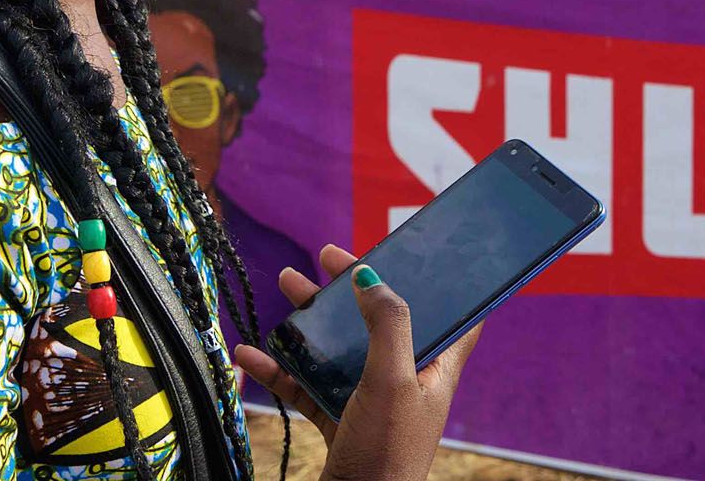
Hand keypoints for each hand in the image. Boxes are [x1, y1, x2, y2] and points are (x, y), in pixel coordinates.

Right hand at [235, 245, 479, 480]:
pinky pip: (308, 386)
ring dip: (312, 319)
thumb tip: (372, 275)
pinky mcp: (339, 421)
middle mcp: (405, 381)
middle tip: (326, 257)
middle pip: (381, 321)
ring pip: (341, 347)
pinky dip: (282, 369)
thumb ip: (387, 324)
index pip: (452, 314)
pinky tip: (252, 354)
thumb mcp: (393, 380)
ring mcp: (371, 401)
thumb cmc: (386, 454)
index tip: (414, 249)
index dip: (436, 279)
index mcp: (434, 368)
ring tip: (287, 287)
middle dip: (352, 287)